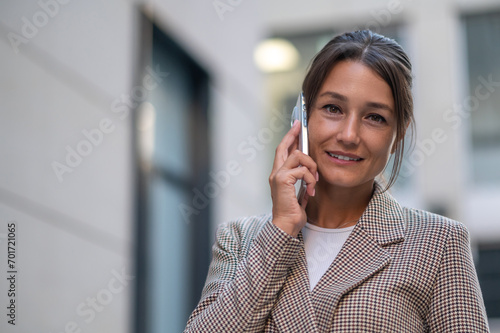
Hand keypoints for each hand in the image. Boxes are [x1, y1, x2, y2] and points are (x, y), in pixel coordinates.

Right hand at [269, 121, 317, 236]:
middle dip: (293, 134)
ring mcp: (278, 176)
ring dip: (311, 167)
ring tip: (314, 180)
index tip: (296, 128)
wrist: (286, 226)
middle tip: (300, 126)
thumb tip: (309, 171)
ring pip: (298, 156)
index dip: (289, 138)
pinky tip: (311, 191)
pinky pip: (302, 170)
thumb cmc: (292, 213)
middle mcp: (276, 173)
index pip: (282, 151)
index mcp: (279, 175)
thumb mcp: (299, 192)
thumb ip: (301, 180)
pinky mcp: (283, 180)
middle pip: (284, 147)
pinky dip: (310, 179)